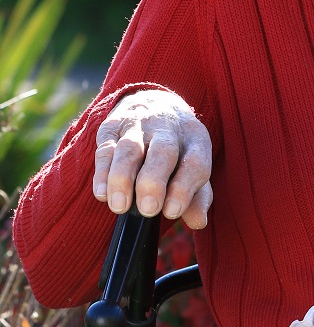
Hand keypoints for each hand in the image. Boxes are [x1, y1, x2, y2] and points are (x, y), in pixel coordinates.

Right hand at [93, 89, 212, 228]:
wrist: (155, 104)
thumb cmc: (178, 150)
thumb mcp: (194, 167)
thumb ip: (198, 197)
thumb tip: (198, 222)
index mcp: (195, 140)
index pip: (195, 162)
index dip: (184, 188)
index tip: (171, 212)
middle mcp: (168, 129)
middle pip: (163, 152)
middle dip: (154, 182)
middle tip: (148, 210)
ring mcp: (139, 125)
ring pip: (129, 149)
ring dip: (123, 179)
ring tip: (120, 206)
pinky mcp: (111, 127)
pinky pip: (105, 148)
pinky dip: (102, 173)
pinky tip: (102, 194)